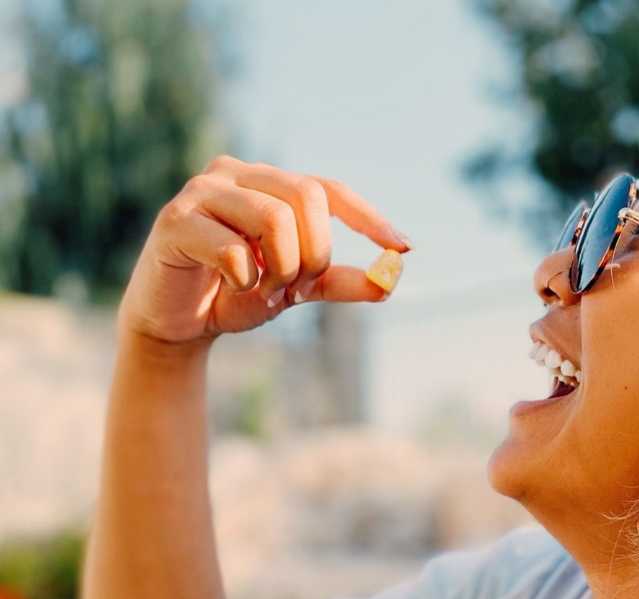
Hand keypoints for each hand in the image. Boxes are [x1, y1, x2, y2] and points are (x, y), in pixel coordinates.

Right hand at [118, 155, 410, 345]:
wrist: (177, 323)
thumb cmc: (235, 293)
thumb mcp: (295, 287)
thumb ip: (339, 281)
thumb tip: (390, 281)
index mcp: (268, 182)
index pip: (328, 188)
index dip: (368, 217)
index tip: (403, 247)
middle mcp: (236, 174)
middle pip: (306, 196)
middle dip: (315, 251)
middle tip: (297, 285)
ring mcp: (202, 191)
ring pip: (273, 218)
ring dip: (281, 268)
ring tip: (263, 288)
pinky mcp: (175, 220)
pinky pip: (233, 248)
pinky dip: (245, 279)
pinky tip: (233, 287)